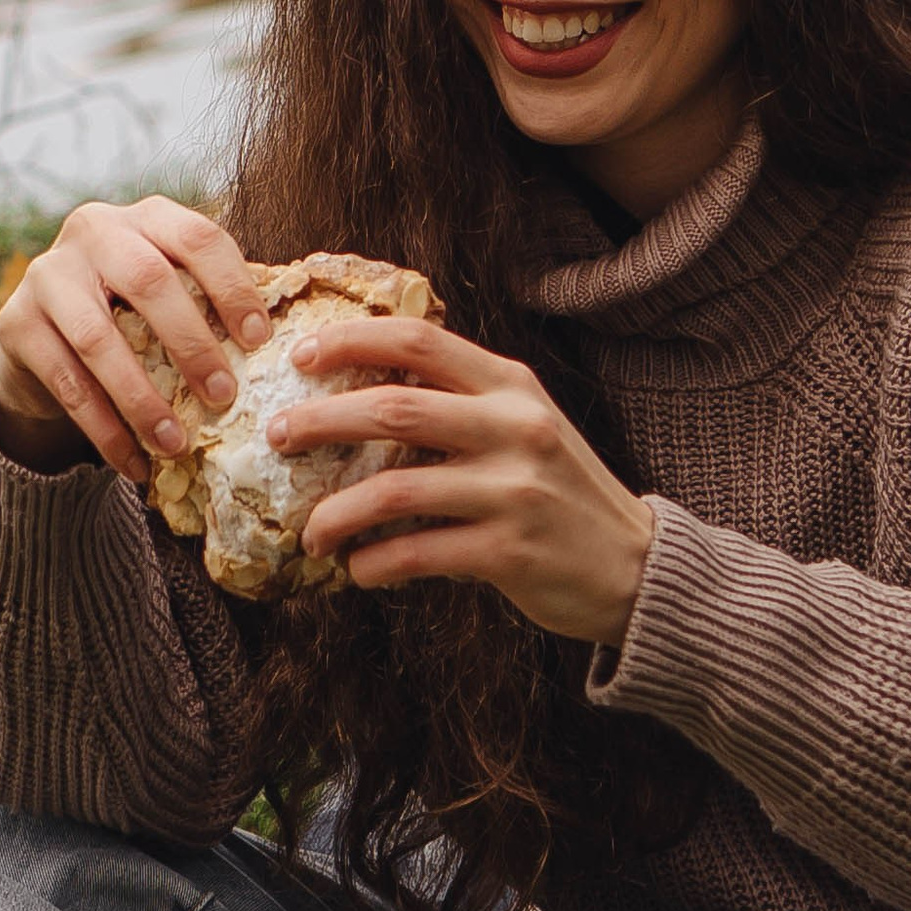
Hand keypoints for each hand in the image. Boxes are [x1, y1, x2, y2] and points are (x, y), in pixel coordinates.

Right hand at [0, 197, 271, 485]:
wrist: (40, 335)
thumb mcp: (168, 292)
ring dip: (142, 399)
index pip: (197, 236)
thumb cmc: (130, 314)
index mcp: (145, 218)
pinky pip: (64, 381)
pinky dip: (103, 428)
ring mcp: (47, 274)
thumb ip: (211, 302)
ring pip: (99, 338)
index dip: (232, 286)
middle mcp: (93, 231)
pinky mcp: (16, 323)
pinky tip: (133, 463)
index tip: (260, 341)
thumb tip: (291, 345)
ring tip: (176, 445)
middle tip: (224, 397)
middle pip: (149, 281)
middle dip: (191, 344)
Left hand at [269, 317, 655, 648]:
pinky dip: (374, 564)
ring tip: (310, 532)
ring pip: (395, 488)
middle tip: (275, 436)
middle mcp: (514, 426)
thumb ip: (461, 403)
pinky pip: (417, 553)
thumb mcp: (524, 425)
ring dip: (336, 512)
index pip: (418, 339)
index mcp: (510, 385)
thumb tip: (360, 392)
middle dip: (320, 421)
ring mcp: (514, 489)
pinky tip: (358, 570)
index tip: (299, 355)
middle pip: (393, 407)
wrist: (635, 565)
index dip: (350, 341)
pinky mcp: (509, 551)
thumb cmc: (560, 491)